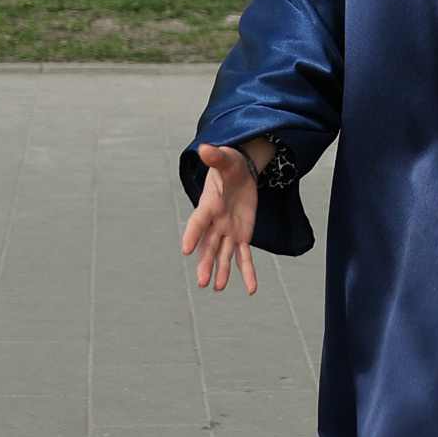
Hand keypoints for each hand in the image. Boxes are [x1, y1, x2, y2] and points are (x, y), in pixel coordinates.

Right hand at [183, 143, 261, 294]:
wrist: (240, 172)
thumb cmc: (229, 165)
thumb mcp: (226, 159)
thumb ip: (216, 157)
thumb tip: (204, 147)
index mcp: (209, 205)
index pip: (198, 222)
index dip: (191, 235)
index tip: (185, 249)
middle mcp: (215, 222)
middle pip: (208, 245)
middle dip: (205, 263)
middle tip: (202, 282)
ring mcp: (227, 231)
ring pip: (223, 255)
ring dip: (221, 271)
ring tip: (217, 288)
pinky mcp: (242, 235)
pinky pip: (244, 256)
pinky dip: (248, 272)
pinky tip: (252, 289)